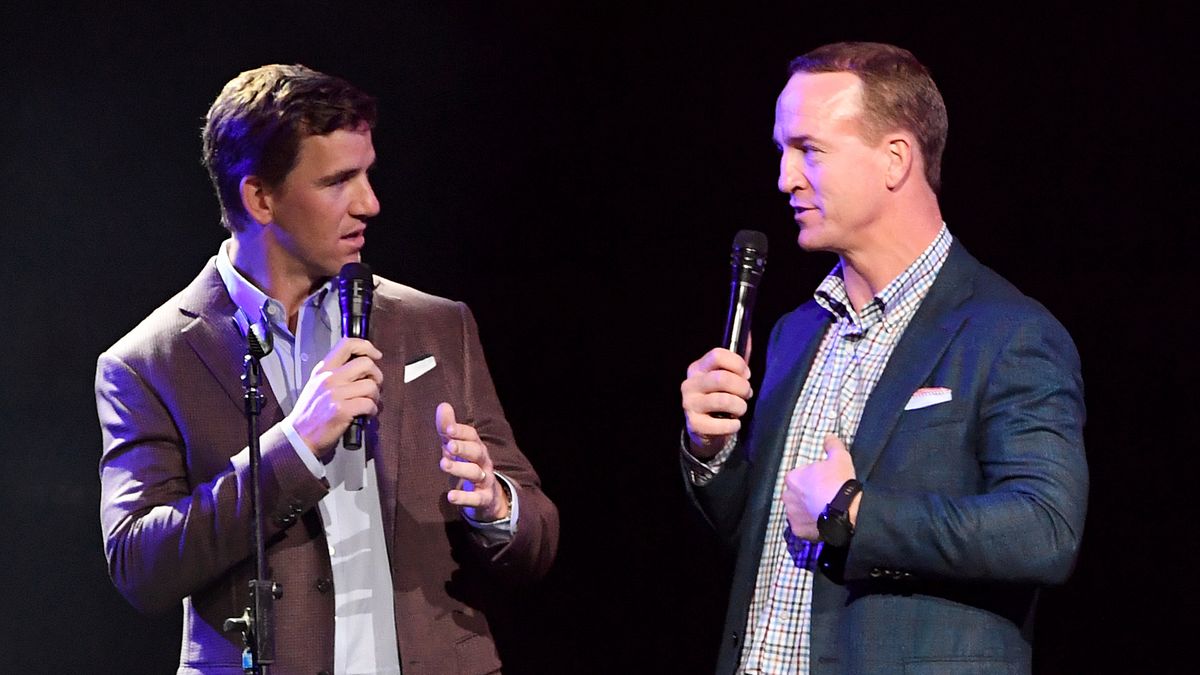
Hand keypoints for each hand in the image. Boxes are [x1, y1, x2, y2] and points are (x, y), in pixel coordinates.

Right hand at [286, 337, 382, 454]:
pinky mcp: (341, 410)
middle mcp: (329, 378)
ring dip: (375, 396)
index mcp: (323, 369)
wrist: (299, 437)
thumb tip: (363, 368)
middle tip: (374, 386)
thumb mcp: (316, 385)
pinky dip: (372, 410)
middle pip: (366, 363)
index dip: (366, 346)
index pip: (347, 344)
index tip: (376, 354)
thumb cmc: (310, 414)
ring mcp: (335, 393)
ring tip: (368, 403)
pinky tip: (366, 414)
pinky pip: (369, 404)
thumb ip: (336, 373)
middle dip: (377, 376)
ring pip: (371, 386)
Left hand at [436, 402, 510, 521]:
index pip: (472, 436)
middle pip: (476, 452)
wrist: (487, 497)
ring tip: (444, 465)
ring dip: (460, 469)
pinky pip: (476, 498)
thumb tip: (443, 405)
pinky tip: (451, 496)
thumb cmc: (467, 466)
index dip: (461, 432)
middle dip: (463, 448)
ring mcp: (485, 480)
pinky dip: (464, 497)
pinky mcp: (484, 498)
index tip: (448, 429)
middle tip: (448, 446)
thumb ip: (448, 429)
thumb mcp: (456, 447)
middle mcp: (483, 461)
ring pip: (476, 473)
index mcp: (476, 447)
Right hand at [681, 345, 752, 458]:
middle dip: (742, 387)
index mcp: (697, 368)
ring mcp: (689, 404)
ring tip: (740, 409)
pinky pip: (721, 425)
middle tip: (746, 394)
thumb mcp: (726, 377)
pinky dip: (734, 425)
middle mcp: (690, 384)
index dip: (738, 364)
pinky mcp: (694, 424)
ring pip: (724, 400)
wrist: (705, 429)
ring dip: (740, 406)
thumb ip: (737, 358)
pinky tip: (734, 424)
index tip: (746, 374)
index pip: (717, 355)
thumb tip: (748, 333)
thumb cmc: (719, 398)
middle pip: (722, 378)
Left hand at [783, 434, 856, 540]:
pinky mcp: (798, 530)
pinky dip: (811, 525)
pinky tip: (823, 523)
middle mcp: (787, 496)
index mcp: (793, 478)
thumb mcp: (840, 458)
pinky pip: (803, 526)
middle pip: (796, 494)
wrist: (845, 511)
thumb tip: (829, 437)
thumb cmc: (839, 482)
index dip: (812, 479)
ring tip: (824, 512)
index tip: (824, 482)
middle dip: (807, 496)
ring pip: (798, 511)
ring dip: (807, 511)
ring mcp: (792, 515)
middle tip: (824, 497)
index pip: (799, 477)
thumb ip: (832, 446)